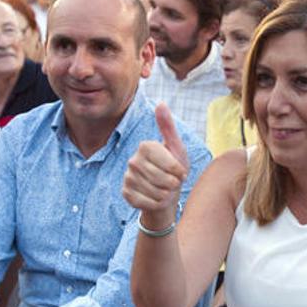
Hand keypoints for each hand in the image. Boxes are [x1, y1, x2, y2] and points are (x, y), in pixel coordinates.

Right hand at [123, 103, 189, 226]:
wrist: (166, 192)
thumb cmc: (174, 168)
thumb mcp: (176, 148)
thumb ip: (168, 127)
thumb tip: (161, 103)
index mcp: (146, 146)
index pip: (170, 164)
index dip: (180, 171)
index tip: (180, 171)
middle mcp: (133, 160)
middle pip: (163, 179)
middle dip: (174, 184)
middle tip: (173, 181)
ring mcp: (128, 177)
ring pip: (156, 192)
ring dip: (166, 195)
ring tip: (165, 189)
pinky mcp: (126, 194)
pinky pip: (147, 203)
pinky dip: (157, 203)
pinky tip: (156, 197)